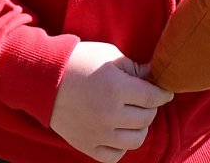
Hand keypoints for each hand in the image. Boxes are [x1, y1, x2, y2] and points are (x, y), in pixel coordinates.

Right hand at [50, 42, 171, 162]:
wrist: (45, 78)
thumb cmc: (79, 62)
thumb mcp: (109, 56)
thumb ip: (134, 68)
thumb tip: (154, 77)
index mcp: (116, 88)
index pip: (153, 98)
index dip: (162, 93)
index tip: (164, 91)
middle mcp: (109, 114)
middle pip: (147, 118)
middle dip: (150, 107)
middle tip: (144, 99)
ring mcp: (98, 133)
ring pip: (135, 140)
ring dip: (139, 128)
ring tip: (133, 117)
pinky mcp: (86, 145)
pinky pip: (114, 156)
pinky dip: (120, 146)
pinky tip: (118, 132)